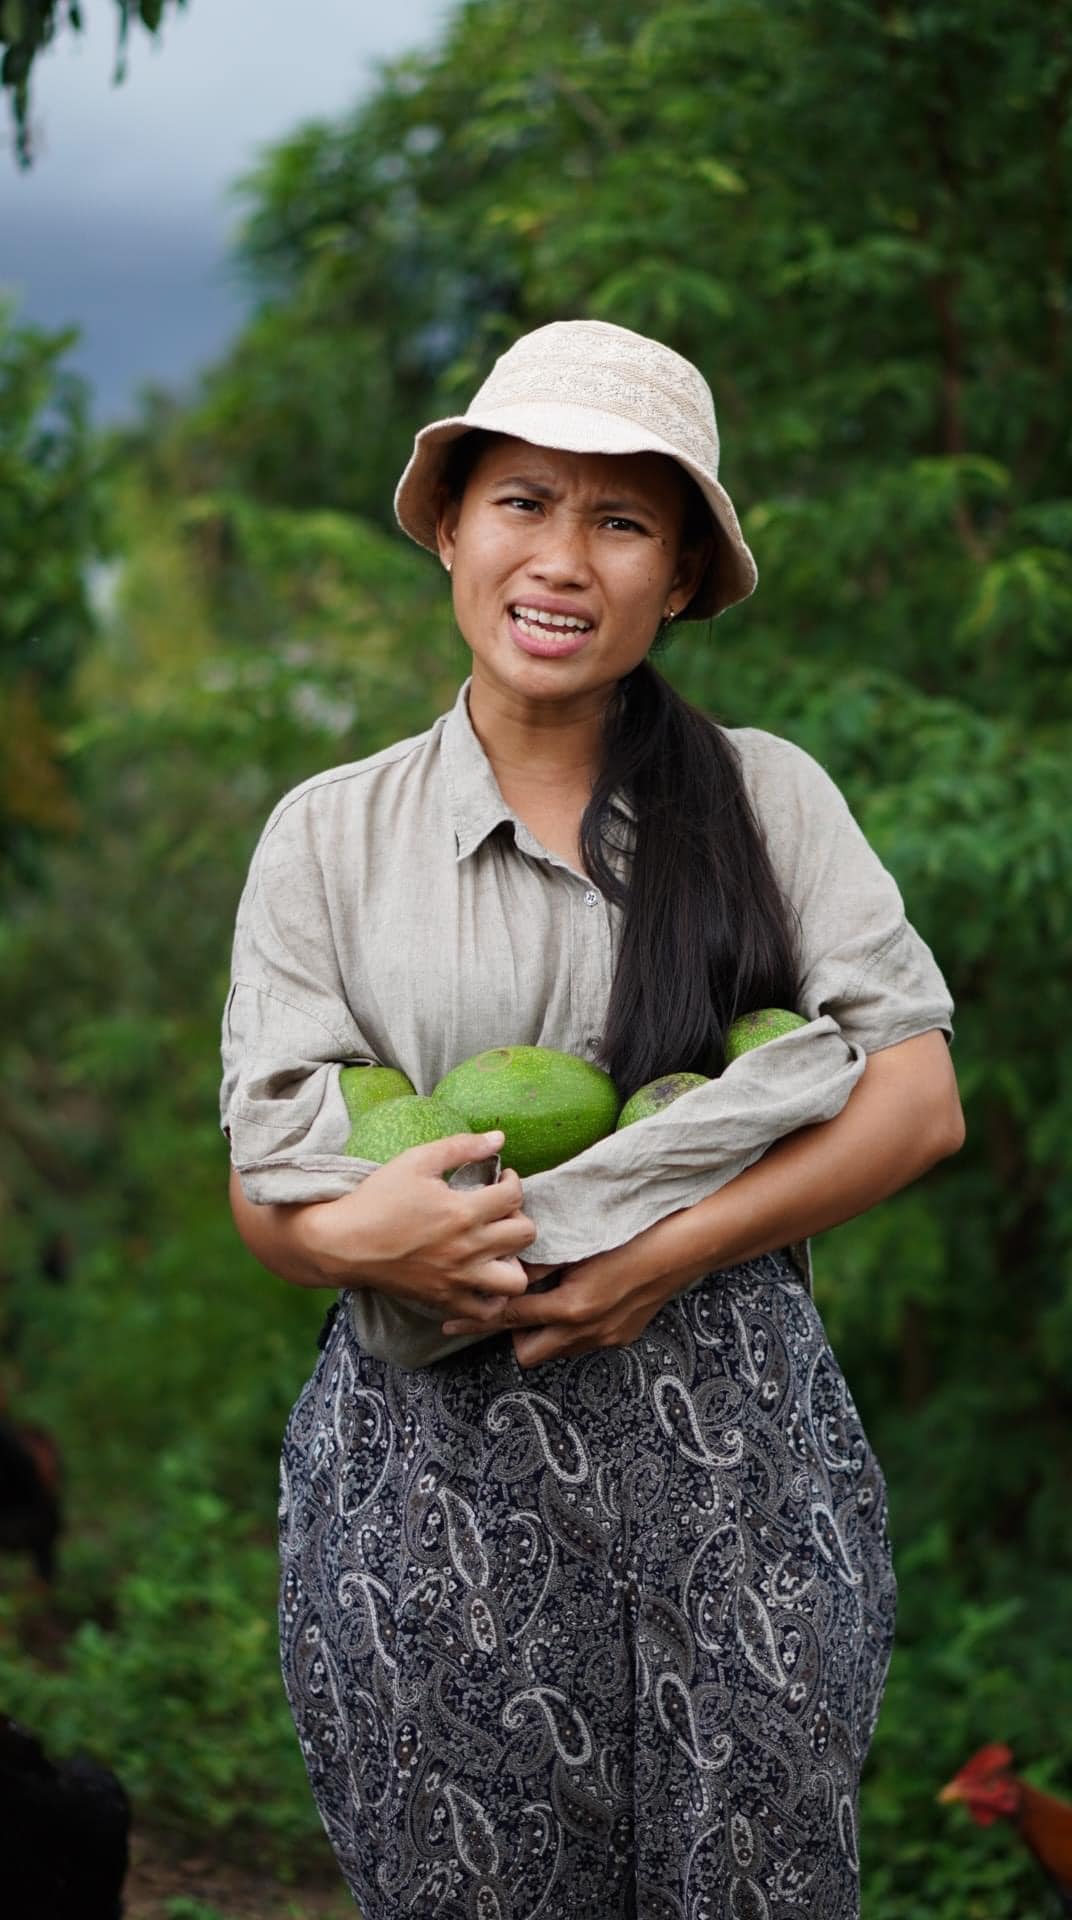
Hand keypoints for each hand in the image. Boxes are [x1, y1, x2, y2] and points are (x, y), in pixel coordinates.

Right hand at [305, 1132, 536, 1321]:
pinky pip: (487, 1312)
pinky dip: (494, 1299)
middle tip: (499, 1211)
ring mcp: (458, 1279)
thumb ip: (461, 1146)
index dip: (512, 1182)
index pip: (514, 1196)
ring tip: (497, 1247)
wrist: (343, 1243)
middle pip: (525, 1234)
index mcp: (463, 1211)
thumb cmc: (378, 1198)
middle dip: (518, 1216)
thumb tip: (499, 1138)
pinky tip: (484, 1280)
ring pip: (517, 1278)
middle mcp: (468, 1248)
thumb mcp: (417, 1160)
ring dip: (514, 1260)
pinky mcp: (445, 1300)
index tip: (499, 1180)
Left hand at [441, 1222, 689, 1366]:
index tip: (450, 1317)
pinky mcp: (623, 1337)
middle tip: (508, 1304)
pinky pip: (582, 1341)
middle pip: (528, 1352)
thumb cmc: (633, 1233)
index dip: (477, 1316)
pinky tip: (579, 1298)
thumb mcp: (579, 1242)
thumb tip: (503, 1263)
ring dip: (543, 1329)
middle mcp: (587, 1331)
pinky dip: (571, 1325)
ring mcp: (606, 1338)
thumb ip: (540, 1259)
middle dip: (513, 1333)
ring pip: (556, 1348)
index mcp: (572, 1306)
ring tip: (544, 1299)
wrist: (687, 1246)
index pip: (510, 1316)